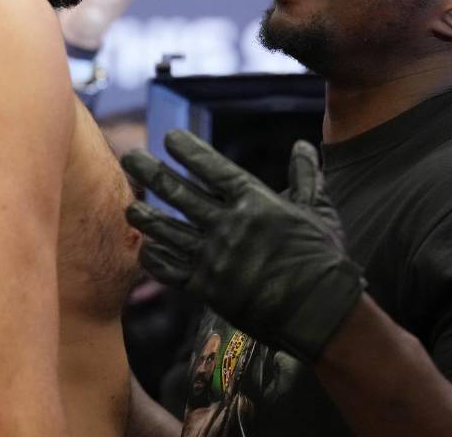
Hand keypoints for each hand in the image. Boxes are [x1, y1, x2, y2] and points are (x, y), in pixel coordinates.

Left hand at [123, 130, 365, 361]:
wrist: (318, 312)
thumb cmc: (322, 258)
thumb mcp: (318, 210)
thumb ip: (305, 176)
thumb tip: (304, 146)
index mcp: (254, 202)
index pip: (212, 168)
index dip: (189, 151)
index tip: (169, 138)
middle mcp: (228, 225)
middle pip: (180, 194)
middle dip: (152, 173)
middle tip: (130, 158)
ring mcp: (214, 257)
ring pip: (169, 231)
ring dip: (147, 217)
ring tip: (131, 207)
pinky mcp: (207, 288)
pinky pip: (172, 270)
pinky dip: (156, 259)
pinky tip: (146, 249)